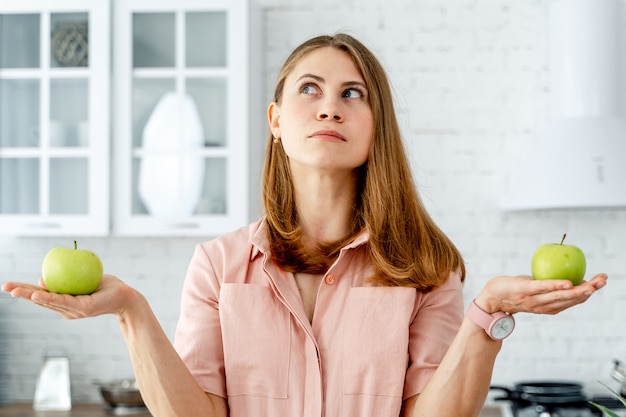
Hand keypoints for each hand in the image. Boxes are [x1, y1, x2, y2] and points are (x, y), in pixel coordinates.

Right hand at [1, 275, 140, 319]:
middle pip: (40, 301)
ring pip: (49, 302)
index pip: (42, 297)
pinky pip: (64, 301)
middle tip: (4, 286)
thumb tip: (43, 276)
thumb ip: (65, 279)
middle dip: (21, 294)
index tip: (10, 286)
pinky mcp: (83, 309)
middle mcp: (67, 310)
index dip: (25, 292)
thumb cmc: (106, 287)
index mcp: (65, 304)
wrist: (126, 297)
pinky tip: (37, 294)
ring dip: (30, 296)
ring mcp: (74, 311)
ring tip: (14, 291)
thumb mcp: (82, 280)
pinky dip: (49, 298)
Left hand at [474, 273, 606, 314]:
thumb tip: (564, 277)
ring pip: (560, 296)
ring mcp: (534, 299)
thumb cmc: (512, 293)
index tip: (600, 283)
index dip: (588, 293)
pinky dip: (555, 286)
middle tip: (603, 281)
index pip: (572, 301)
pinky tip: (568, 283)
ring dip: (578, 290)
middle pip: (570, 299)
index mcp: (548, 307)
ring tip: (593, 284)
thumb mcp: (533, 290)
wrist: (489, 300)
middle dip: (589, 291)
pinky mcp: (524, 290)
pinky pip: (542, 288)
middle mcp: (543, 305)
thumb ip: (547, 288)